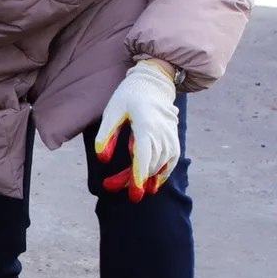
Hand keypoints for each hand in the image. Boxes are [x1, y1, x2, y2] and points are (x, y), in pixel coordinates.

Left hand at [92, 59, 180, 201]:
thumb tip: (103, 159)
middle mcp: (161, 133)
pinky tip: (153, 184)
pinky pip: (171, 161)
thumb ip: (106, 135)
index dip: (139, 177)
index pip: (144, 157)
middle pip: (149, 165)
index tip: (134, 194)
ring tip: (132, 190)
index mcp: (146, 125)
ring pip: (160, 165)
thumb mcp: (112, 111)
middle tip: (110, 186)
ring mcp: (170, 136)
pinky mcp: (173, 138)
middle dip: (132, 180)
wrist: (153, 83)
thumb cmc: (129, 95)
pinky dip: (162, 174)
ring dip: (146, 179)